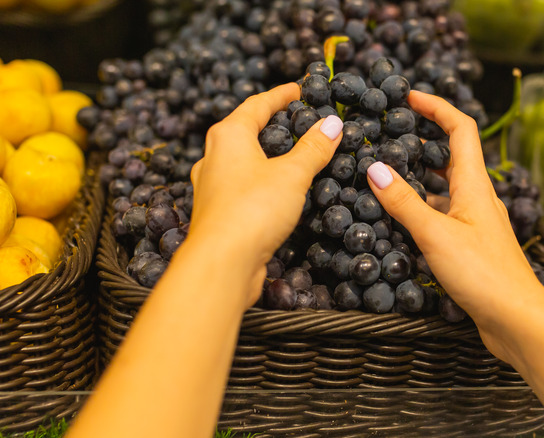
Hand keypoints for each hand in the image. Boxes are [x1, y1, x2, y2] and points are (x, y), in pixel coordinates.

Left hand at [188, 83, 342, 308]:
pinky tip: (276, 190)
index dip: (281, 95)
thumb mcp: (292, 175)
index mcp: (228, 136)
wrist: (221, 262)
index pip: (257, 104)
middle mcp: (213, 157)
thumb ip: (313, 148)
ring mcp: (212, 186)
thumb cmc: (253, 210)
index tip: (299, 89)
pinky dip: (261, 179)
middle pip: (245, 130)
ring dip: (265, 154)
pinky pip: (241, 185)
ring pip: (241, 160)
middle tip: (298, 120)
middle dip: (272, 123)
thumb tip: (332, 124)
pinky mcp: (217, 212)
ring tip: (291, 154)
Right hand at [366, 90, 543, 361]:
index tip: (408, 97)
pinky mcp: (471, 246)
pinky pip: (443, 214)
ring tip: (386, 172)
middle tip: (390, 133)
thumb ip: (404, 203)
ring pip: (445, 187)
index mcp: (474, 185)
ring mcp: (475, 222)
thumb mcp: (435, 234)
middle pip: (453, 155)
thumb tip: (375, 169)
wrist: (516, 319)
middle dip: (423, 139)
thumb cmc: (482, 273)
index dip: (437, 107)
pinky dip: (421, 208)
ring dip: (420, 176)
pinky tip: (401, 219)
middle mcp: (478, 198)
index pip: (461, 129)